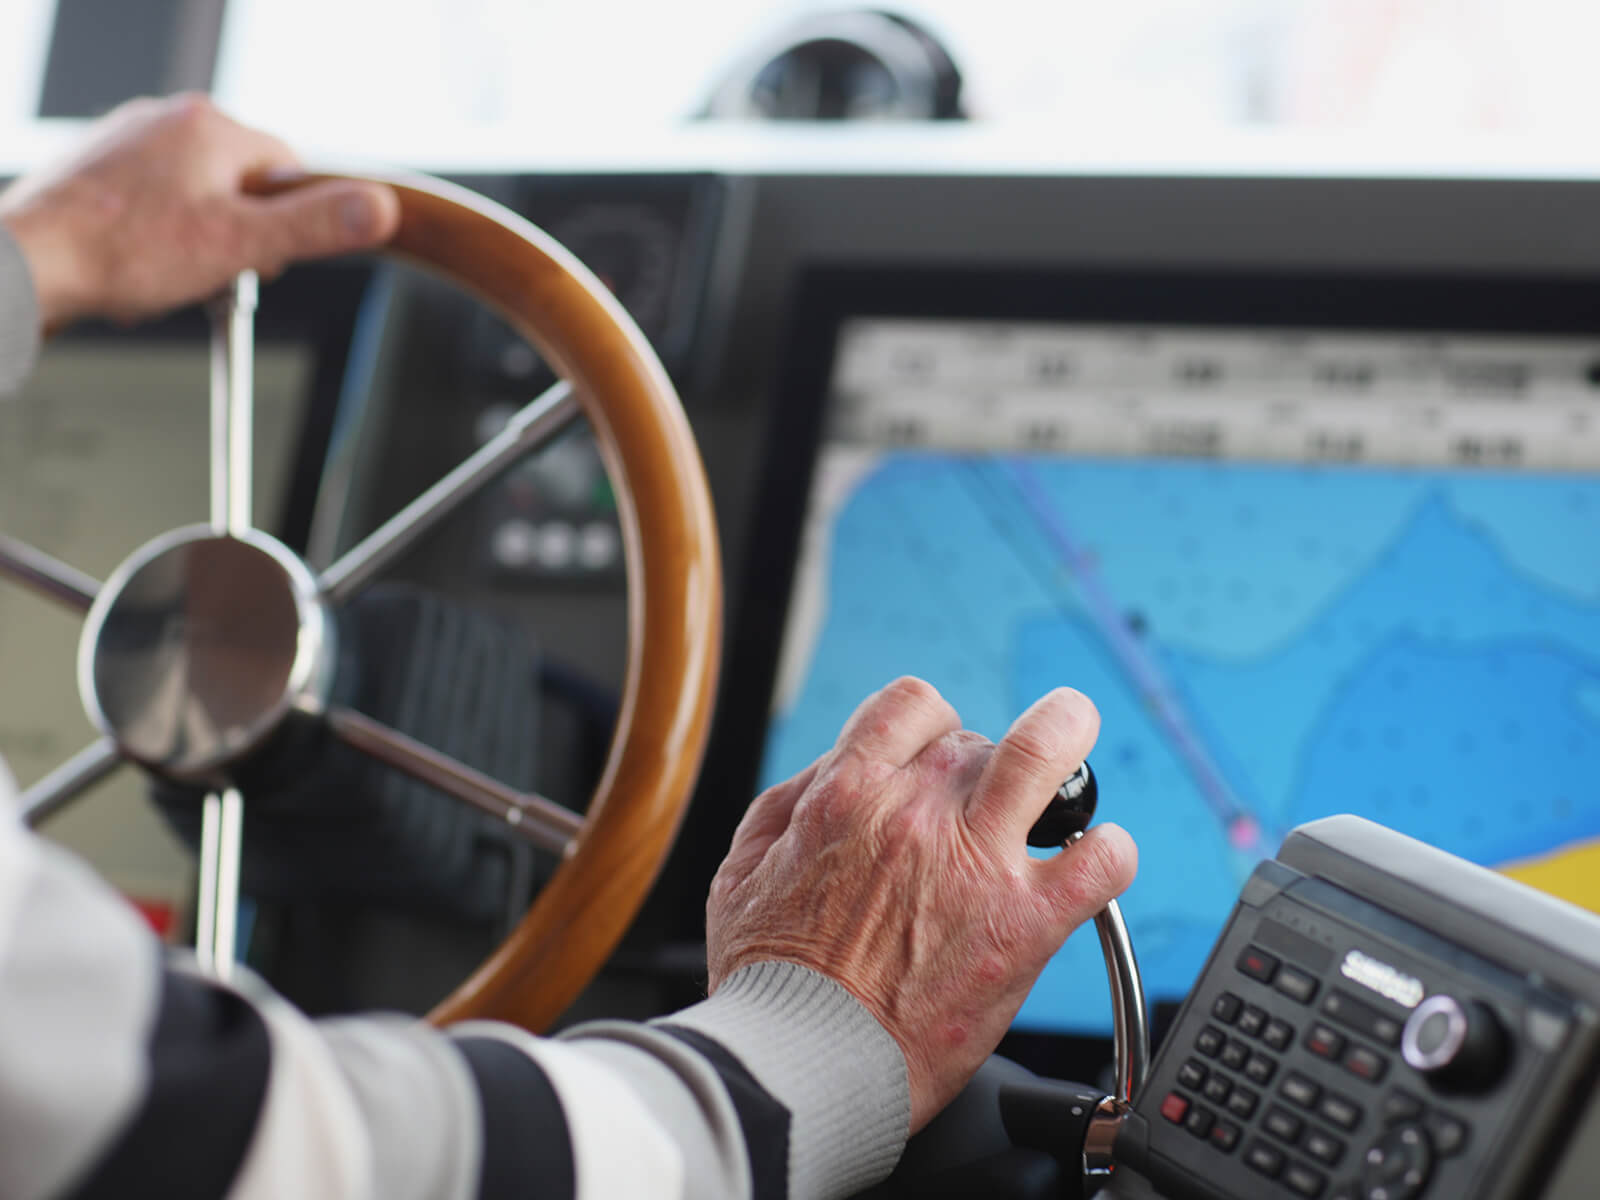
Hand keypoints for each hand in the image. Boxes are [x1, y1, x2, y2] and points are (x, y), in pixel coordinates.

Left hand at [0, 93, 399, 328]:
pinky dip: (154, 237)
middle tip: (212, 272)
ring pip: (196, 195)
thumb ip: (317, 226)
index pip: (289, 168)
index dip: (288, 223)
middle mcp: (167, 120)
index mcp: (210, 128)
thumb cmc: (119, 253)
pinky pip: (152, 203)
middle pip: (242, 183)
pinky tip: (138, 266)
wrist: (29, 264)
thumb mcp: (242, 245)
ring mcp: (128, 141)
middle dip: (238, 233)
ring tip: (168, 272)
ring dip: (195, 239)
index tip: (263, 255)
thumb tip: (381, 207)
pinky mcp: (98, 168)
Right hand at [707, 676, 1137, 1131]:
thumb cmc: (767, 983)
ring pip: (1048, 753)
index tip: (940, 755)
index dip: (934, 725)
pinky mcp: (1023, 923)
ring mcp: (975, 862)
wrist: (802, 1065)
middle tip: (1000, 793)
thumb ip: (789, 806)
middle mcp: (914, 812)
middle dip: (990, 764)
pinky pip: (1098, 860)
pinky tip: (1098, 861)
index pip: (913, 705)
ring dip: (1069, 739)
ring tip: (1079, 750)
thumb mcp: (742, 871)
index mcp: (847, 795)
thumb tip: (834, 771)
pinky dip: (1110, 853)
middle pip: (979, 740)